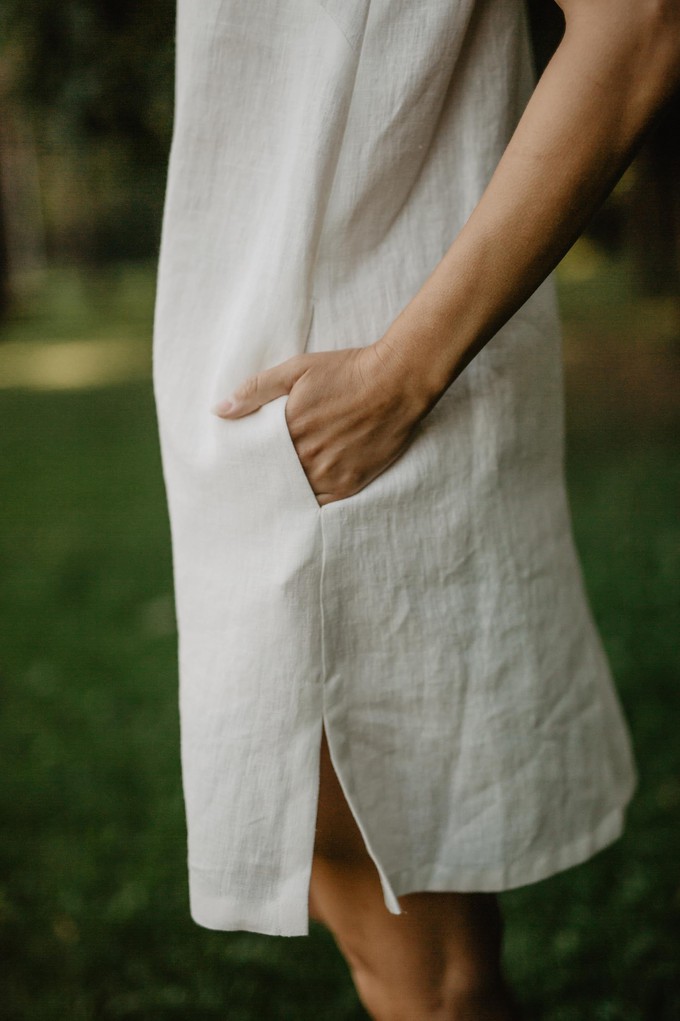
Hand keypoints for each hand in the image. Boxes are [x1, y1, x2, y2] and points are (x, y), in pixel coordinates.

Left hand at [211, 344, 425, 505]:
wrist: (397, 381)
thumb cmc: (347, 371)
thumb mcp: (297, 369)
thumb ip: (256, 389)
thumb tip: (219, 410)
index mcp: (290, 430)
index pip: (255, 458)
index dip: (247, 463)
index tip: (238, 467)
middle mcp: (308, 456)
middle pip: (274, 479)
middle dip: (263, 481)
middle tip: (249, 487)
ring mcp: (331, 473)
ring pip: (295, 494)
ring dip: (284, 494)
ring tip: (271, 498)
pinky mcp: (351, 483)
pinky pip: (321, 504)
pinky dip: (308, 504)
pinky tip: (299, 501)